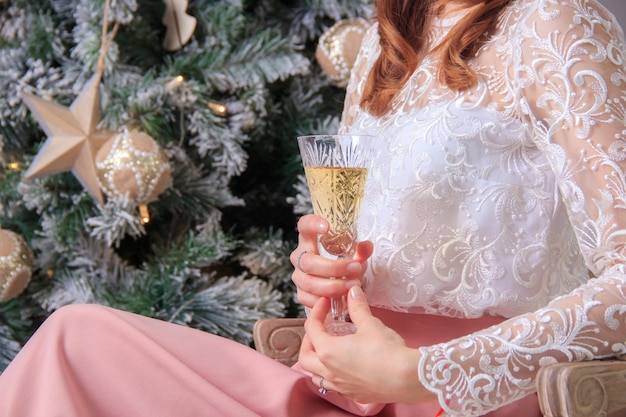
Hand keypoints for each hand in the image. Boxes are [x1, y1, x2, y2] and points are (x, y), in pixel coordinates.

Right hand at [290, 214, 372, 308]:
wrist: (338, 288)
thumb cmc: (344, 266)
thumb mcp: (354, 257)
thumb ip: (361, 252)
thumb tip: (367, 246)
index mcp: (309, 241)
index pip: (304, 226)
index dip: (312, 224)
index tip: (327, 227)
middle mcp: (300, 257)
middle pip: (309, 262)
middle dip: (334, 268)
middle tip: (355, 268)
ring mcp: (299, 276)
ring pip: (309, 282)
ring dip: (333, 286)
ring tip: (352, 285)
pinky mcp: (301, 294)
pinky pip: (310, 299)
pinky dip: (327, 300)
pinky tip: (341, 299)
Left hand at [298, 286, 434, 403]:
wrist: (406, 378)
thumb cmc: (386, 351)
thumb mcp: (370, 324)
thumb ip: (357, 307)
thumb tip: (352, 291)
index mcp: (328, 351)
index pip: (312, 328)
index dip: (317, 312)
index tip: (326, 304)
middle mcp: (329, 371)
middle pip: (306, 356)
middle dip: (309, 340)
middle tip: (321, 329)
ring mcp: (340, 386)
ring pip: (316, 375)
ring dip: (317, 362)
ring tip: (329, 350)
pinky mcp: (353, 395)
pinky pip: (333, 386)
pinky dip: (332, 376)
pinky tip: (344, 367)